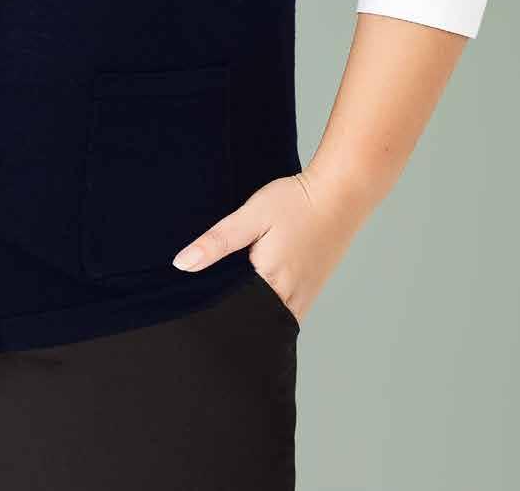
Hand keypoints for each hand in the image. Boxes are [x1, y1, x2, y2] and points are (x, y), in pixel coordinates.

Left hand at [169, 168, 374, 325]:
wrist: (338, 194)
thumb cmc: (295, 203)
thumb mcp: (250, 216)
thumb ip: (216, 242)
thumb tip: (181, 265)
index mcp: (272, 285)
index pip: (236, 317)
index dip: (214, 315)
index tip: (197, 310)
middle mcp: (291, 300)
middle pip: (255, 323)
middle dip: (233, 319)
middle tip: (209, 307)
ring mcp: (305, 298)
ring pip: (272, 321)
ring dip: (253, 313)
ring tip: (230, 298)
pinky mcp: (311, 291)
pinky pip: (286, 312)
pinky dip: (269, 307)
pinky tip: (256, 289)